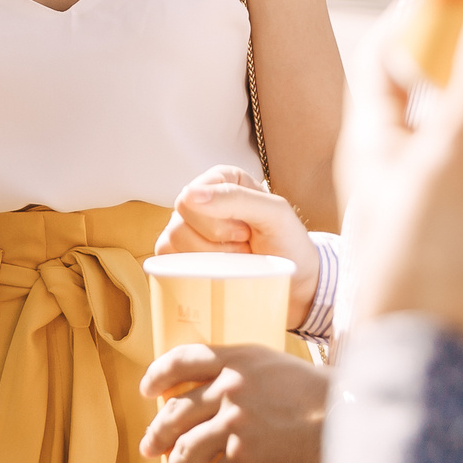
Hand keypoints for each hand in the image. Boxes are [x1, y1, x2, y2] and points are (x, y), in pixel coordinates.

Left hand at [137, 343, 329, 462]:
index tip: (147, 390)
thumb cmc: (328, 402)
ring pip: (185, 450)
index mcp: (240, 360)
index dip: (159, 374)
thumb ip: (254, 380)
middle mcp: (231, 387)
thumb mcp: (285, 372)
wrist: (355, 427)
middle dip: (157, 432)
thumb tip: (228, 402)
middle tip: (149, 447)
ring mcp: (235, 423)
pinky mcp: (244, 459)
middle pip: (176, 410)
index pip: (184, 359)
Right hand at [157, 166, 318, 328]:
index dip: (218, 219)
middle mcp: (200, 201)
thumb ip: (236, 198)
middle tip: (244, 245)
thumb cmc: (287, 242)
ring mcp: (187, 229)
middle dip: (217, 240)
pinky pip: (166, 260)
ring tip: (236, 260)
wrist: (296, 283)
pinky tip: (217, 271)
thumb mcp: (275, 214)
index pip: (192, 195)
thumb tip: (190, 195)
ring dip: (210, 258)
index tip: (247, 230)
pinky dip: (192, 271)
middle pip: (181, 219)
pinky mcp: (181, 256)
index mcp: (221, 180)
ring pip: (173, 240)